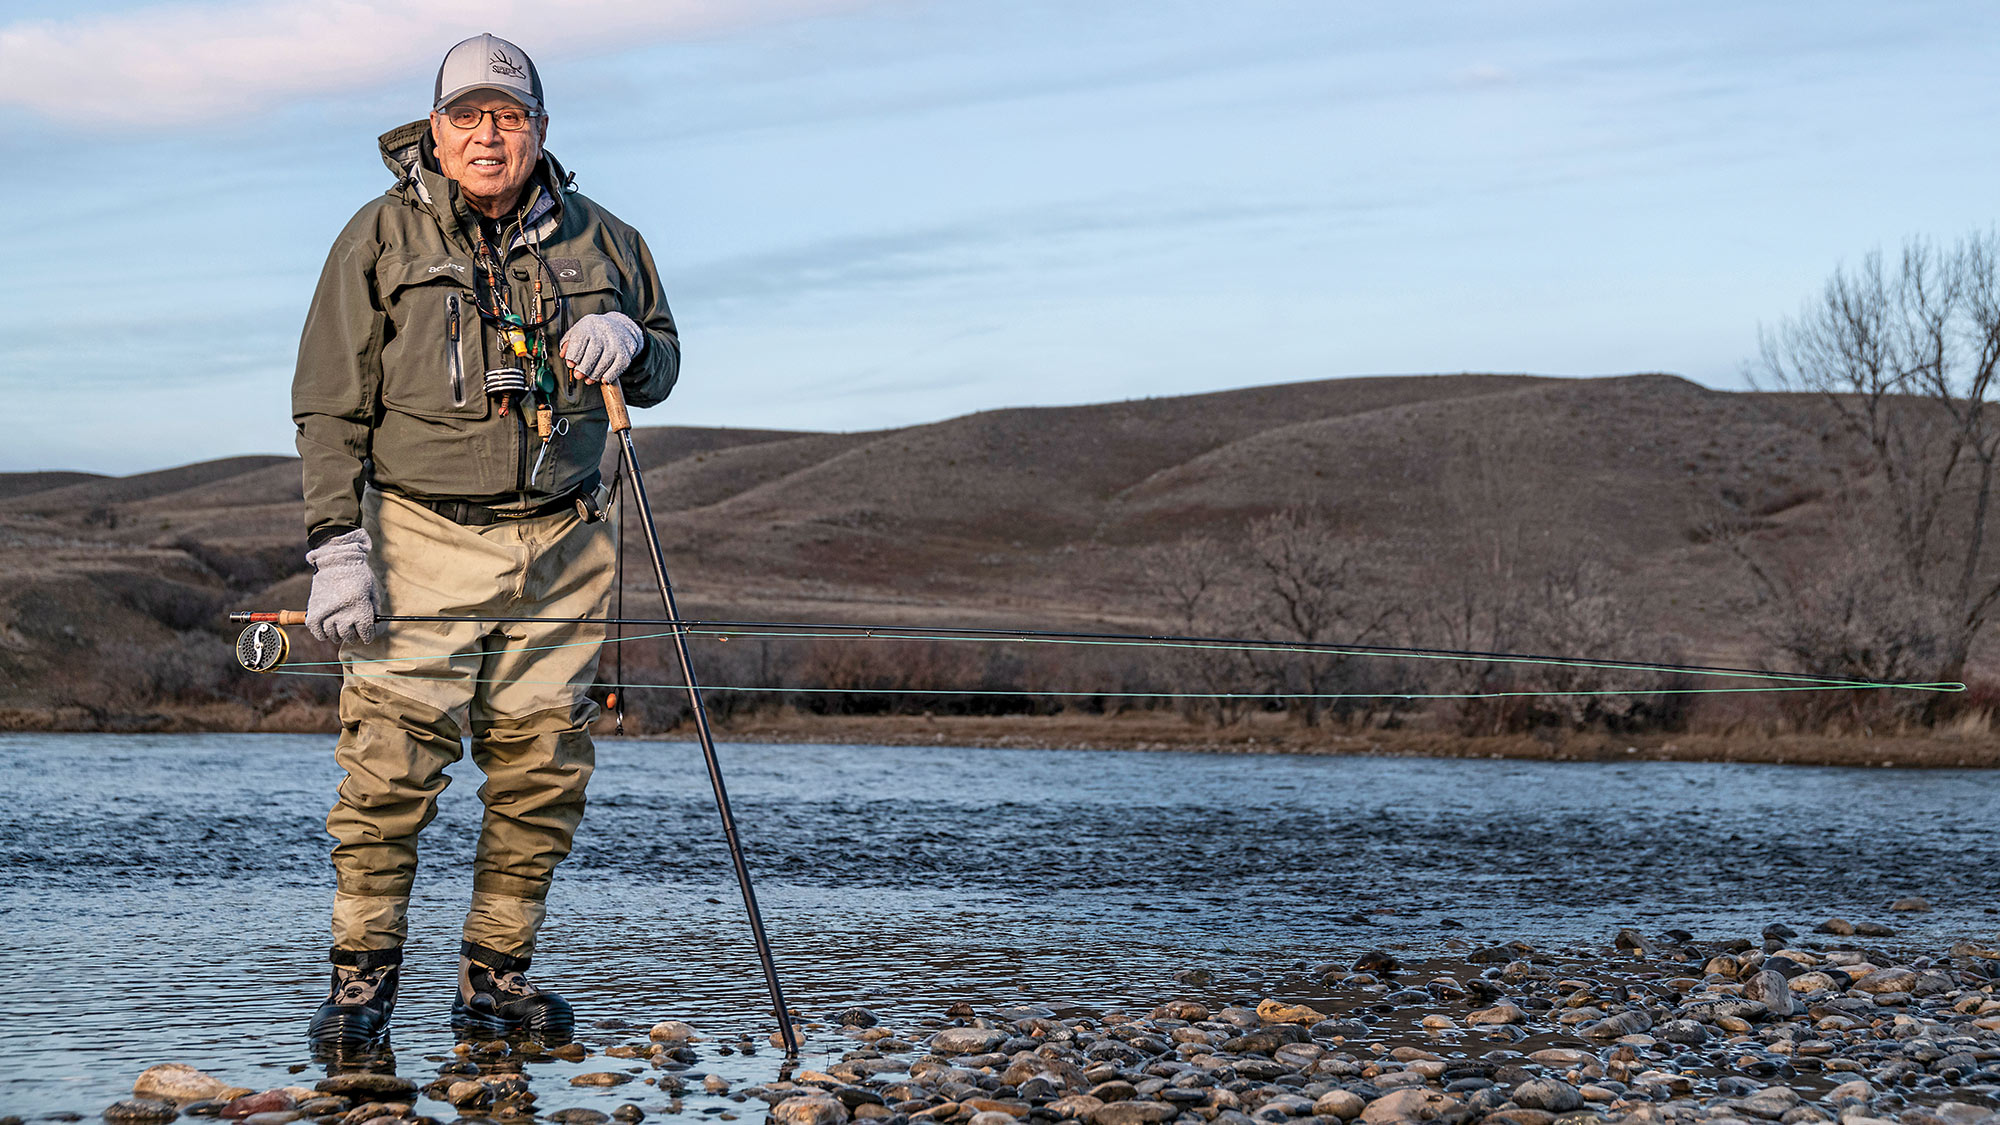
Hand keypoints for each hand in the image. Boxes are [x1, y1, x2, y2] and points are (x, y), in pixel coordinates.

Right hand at [305, 528, 377, 643]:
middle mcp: (343, 612)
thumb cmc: (359, 575)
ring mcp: (327, 612)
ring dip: (338, 635)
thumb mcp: (372, 591)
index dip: (367, 636)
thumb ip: (373, 611)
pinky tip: (327, 630)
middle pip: (349, 636)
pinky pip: (317, 631)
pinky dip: (322, 634)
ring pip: (333, 635)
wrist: (338, 560)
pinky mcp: (314, 611)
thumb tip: (372, 629)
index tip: (366, 635)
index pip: (365, 633)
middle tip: (354, 631)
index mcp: (360, 608)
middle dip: (354, 636)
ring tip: (340, 628)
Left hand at [560, 312, 642, 384]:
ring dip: (595, 375)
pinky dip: (610, 375)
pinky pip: (618, 367)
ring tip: (589, 379)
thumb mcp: (580, 330)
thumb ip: (569, 342)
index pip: (579, 341)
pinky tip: (603, 379)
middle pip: (593, 353)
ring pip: (605, 362)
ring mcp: (616, 343)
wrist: (620, 327)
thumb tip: (563, 355)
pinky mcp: (626, 352)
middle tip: (579, 375)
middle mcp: (603, 332)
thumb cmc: (596, 331)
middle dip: (584, 368)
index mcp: (589, 326)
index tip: (570, 364)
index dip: (573, 355)